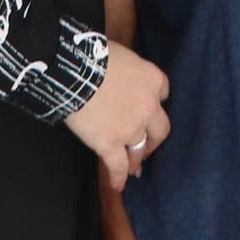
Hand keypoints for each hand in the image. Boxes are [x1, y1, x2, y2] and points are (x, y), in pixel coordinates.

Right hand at [65, 41, 171, 191]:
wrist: (77, 71)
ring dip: (138, 159)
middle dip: (155, 138)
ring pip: (140, 148)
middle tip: (149, 145)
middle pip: (161, 127)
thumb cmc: (94, 54)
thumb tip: (116, 72)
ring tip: (136, 168)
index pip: (163, 93)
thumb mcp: (120, 54)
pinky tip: (118, 186)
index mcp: (152, 79)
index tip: (150, 108)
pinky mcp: (111, 144)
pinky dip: (118, 177)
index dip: (155, 102)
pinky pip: (118, 165)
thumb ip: (126, 69)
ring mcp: (131, 128)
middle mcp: (149, 105)